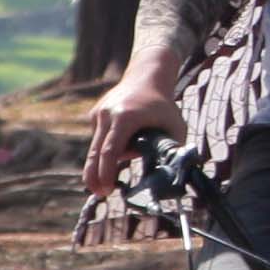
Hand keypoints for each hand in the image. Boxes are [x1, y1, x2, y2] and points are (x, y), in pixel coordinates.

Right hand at [82, 67, 184, 198]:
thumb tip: (164, 174)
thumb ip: (169, 149)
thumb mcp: (175, 127)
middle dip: (94, 176)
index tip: (106, 189)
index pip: (111, 151)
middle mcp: (107, 114)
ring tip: (123, 161)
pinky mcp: (94, 114)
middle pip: (95, 152)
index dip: (106, 173)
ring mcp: (98, 114)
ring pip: (97, 147)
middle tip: (99, 193)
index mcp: (126, 117)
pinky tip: (125, 138)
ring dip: (105, 161)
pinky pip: (100, 138)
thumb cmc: (164, 106)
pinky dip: (108, 147)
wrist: (146, 77)